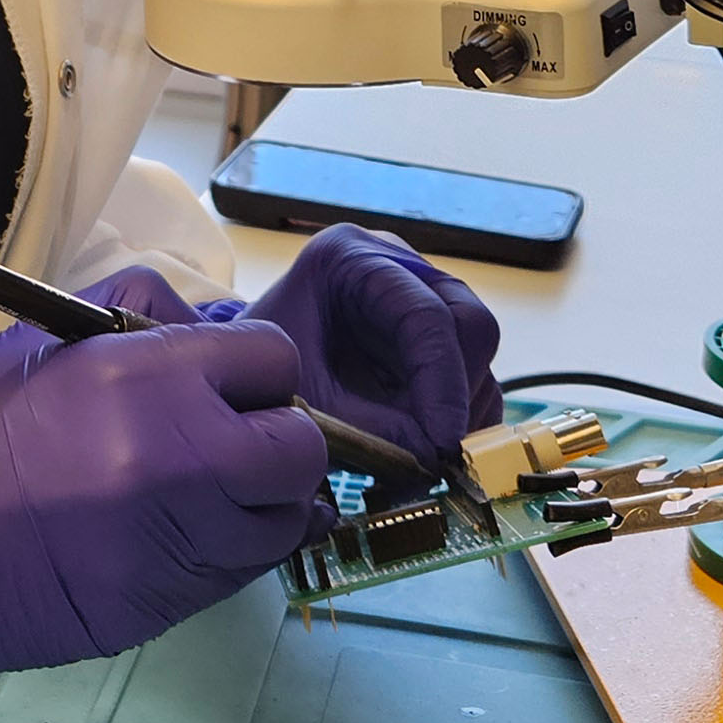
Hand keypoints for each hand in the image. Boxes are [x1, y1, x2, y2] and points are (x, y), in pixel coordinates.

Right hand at [0, 321, 329, 683]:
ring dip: (259, 505)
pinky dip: (227, 552)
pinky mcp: (165, 607)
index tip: (226, 383)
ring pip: (282, 525)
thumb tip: (222, 332)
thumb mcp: (55, 334)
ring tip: (205, 493)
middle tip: (229, 441)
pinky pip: (240, 576)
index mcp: (147, 381)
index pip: (274, 362)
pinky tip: (180, 533)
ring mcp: (178, 546)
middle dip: (278, 440)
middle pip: (301, 453)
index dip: (256, 371)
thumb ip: (150, 314)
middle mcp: (180, 464)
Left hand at [219, 223, 500, 458]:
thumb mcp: (308, 401)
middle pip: (468, 322)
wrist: (245, 373)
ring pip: (477, 353)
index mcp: (352, 259)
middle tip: (440, 452)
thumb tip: (436, 457)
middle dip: (459, 393)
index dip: (442, 381)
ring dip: (464, 413)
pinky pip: (470, 374)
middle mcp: (396, 267)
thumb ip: (369, 427)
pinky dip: (461, 418)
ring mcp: (419, 297)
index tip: (443, 439)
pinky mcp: (430, 336)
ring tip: (427, 464)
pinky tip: (431, 454)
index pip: (424, 313)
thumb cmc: (262, 372)